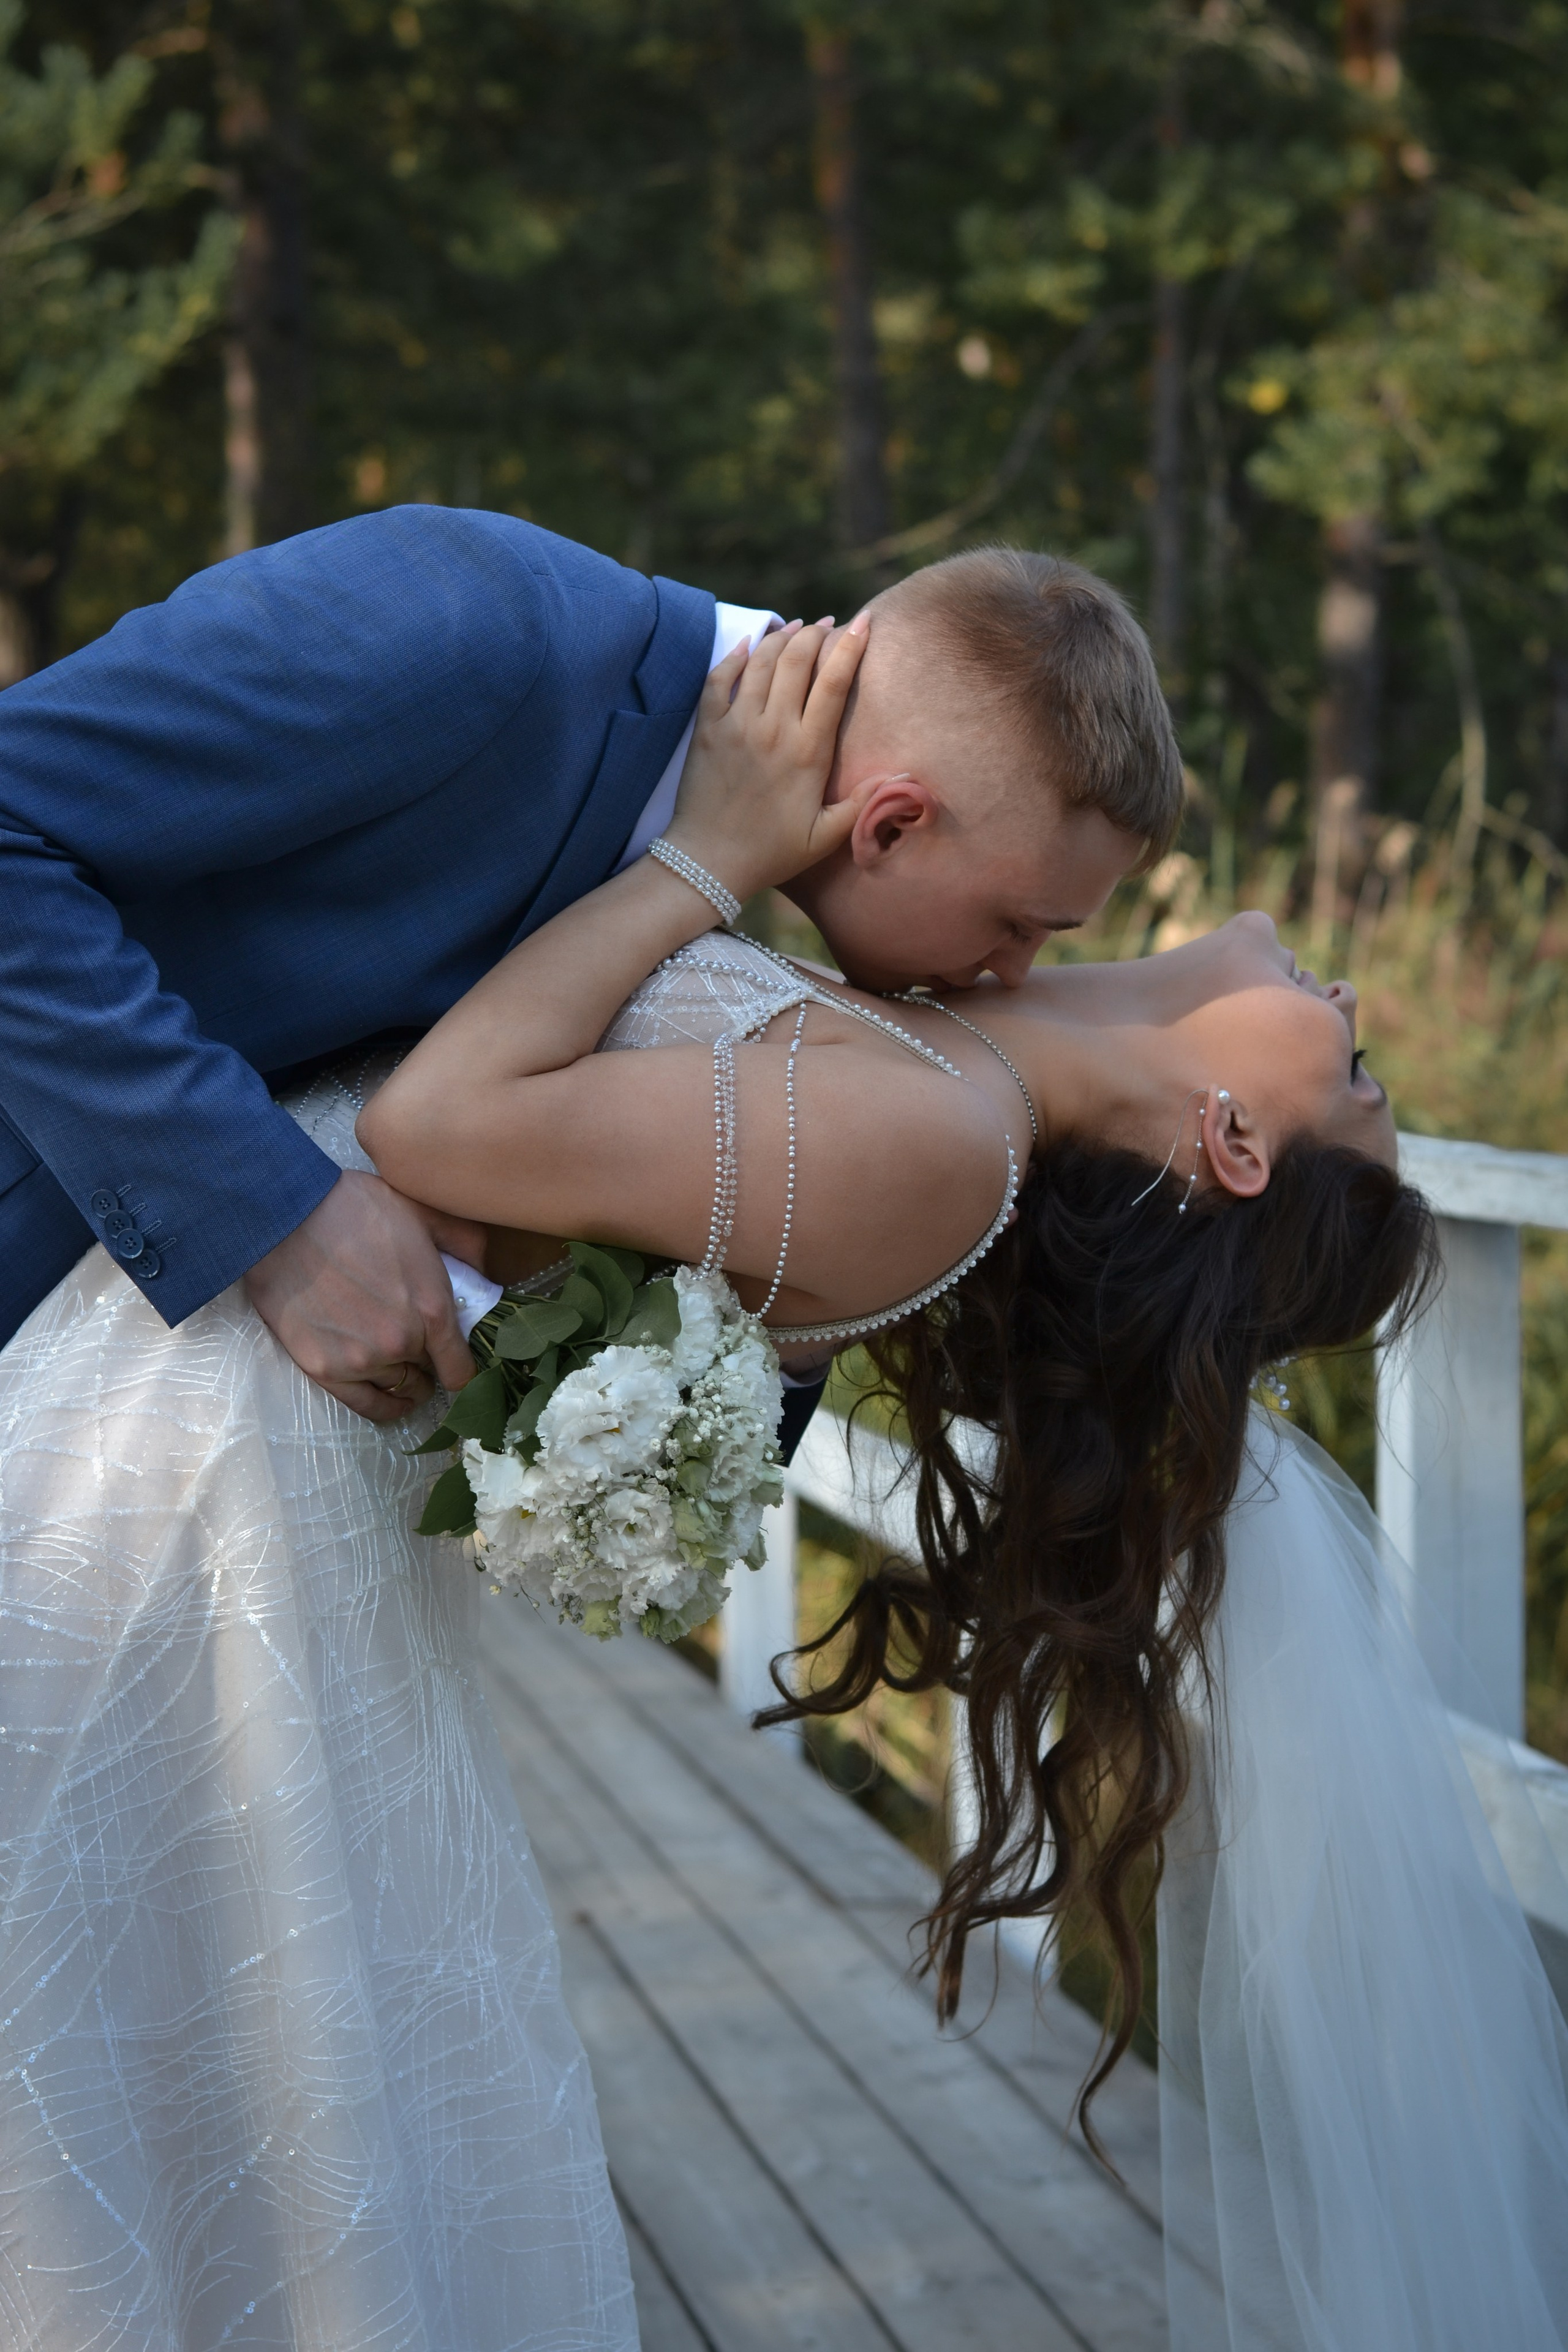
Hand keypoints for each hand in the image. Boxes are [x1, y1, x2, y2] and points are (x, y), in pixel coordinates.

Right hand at [243, 1171, 486, 1423]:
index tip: (456, 1356)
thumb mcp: (425, 1211)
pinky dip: (385, 1406)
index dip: (464, 1366)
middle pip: (430, 1373)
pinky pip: (367, 1406)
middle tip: (420, 1342)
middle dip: (430, 1359)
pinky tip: (392, 1397)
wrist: (286, 1218)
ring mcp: (362, 1360)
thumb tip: (485, 1272)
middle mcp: (401, 1343)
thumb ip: (465, 1244)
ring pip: (400, 1387)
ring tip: (401, 1361)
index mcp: (432, 1308)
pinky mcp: (325, 1369)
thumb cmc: (354, 1208)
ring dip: (405, 1377)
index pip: (462, 1369)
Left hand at [664, 613, 873, 902]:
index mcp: (808, 751)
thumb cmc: (771, 853)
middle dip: (816, 634)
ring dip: (781, 637)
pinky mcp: (707, 729)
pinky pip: (718, 678)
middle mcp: (773, 729)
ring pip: (762, 661)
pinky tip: (749, 644)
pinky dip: (735, 655)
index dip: (851, 648)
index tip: (864, 624)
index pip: (834, 684)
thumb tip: (900, 779)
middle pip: (797, 660)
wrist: (708, 862)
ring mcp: (737, 725)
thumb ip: (860, 804)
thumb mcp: (825, 837)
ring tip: (797, 628)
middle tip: (827, 626)